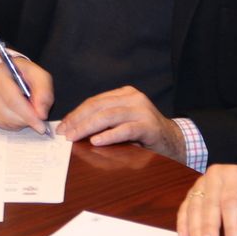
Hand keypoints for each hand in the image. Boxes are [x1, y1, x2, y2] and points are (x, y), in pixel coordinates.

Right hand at [0, 53, 53, 134]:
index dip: (27, 114)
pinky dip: (11, 123)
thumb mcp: (38, 75)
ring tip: (28, 117)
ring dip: (18, 122)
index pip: (12, 98)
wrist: (7, 71)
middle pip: (6, 111)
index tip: (39, 124)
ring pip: (2, 119)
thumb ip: (43, 93)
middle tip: (37, 123)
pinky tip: (18, 117)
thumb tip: (41, 114)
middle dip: (24, 120)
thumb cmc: (23, 72)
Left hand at [55, 86, 183, 158]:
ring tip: (74, 137)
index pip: (94, 101)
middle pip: (98, 107)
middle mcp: (133, 98)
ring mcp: (142, 111)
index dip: (76, 113)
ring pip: (109, 116)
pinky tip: (96, 141)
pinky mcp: (149, 126)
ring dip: (88, 127)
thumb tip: (73, 129)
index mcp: (124, 94)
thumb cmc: (143, 134)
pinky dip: (109, 135)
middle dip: (78, 120)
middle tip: (65, 133)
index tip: (63, 126)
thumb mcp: (122, 122)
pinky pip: (125, 129)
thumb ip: (104, 121)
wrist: (174, 141)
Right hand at [175, 164, 236, 235]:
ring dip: (194, 228)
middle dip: (208, 228)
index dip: (231, 226)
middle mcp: (215, 175)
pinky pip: (185, 207)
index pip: (231, 202)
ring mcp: (201, 182)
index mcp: (235, 175)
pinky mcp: (193, 191)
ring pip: (194, 206)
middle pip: (209, 204)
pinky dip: (183, 223)